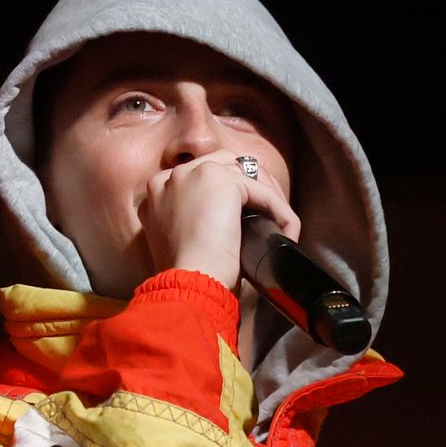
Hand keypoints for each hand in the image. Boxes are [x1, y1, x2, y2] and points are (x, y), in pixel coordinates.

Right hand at [140, 149, 299, 291]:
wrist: (188, 281)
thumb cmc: (186, 274)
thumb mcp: (178, 240)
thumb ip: (188, 218)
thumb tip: (221, 217)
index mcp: (157, 190)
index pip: (202, 176)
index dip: (228, 193)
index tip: (246, 216)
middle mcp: (172, 176)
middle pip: (226, 164)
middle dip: (252, 187)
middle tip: (270, 215)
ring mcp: (194, 173)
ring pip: (247, 174)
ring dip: (269, 197)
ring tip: (281, 224)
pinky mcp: (221, 179)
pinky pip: (262, 191)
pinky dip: (280, 211)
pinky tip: (287, 230)